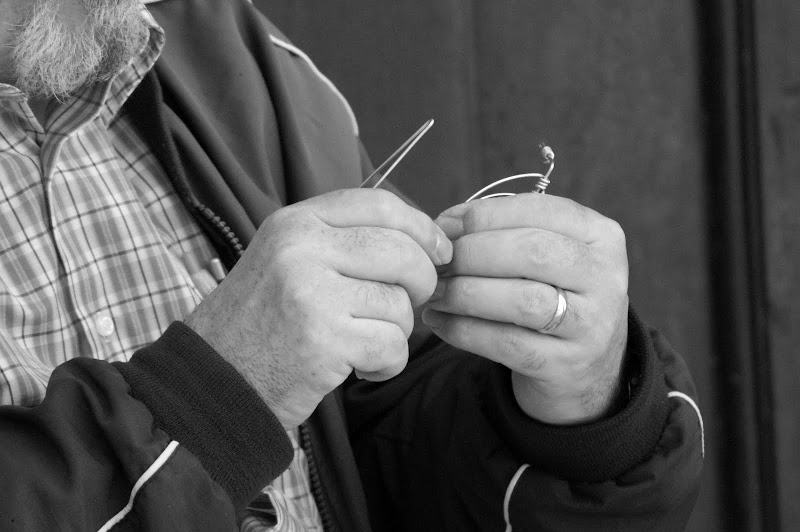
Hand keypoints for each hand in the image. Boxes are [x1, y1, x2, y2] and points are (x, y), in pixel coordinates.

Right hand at [185, 189, 451, 429]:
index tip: (439, 252)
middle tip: (406, 307)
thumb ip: (345, 241)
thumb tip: (426, 241)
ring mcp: (311, 294)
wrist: (211, 382)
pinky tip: (360, 366)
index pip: (380, 205)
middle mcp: (301, 249)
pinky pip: (392, 344)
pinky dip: (387, 363)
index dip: (421, 228)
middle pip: (403, 252)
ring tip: (362, 343)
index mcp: (295, 222)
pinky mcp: (324, 341)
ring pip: (401, 303)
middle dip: (422, 283)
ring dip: (395, 332)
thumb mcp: (287, 260)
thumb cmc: (260, 323)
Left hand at [423, 193, 628, 424]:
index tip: (444, 226)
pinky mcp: (566, 365)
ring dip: (466, 293)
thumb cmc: (551, 292)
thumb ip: (501, 231)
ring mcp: (591, 325)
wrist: (586, 365)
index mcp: (600, 236)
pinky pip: (506, 343)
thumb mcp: (544, 255)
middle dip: (473, 253)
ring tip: (435, 293)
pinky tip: (439, 321)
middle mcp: (605, 277)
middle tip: (439, 263)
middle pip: (532, 252)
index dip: (484, 215)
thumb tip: (444, 224)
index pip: (540, 210)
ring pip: (522, 300)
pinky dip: (464, 330)